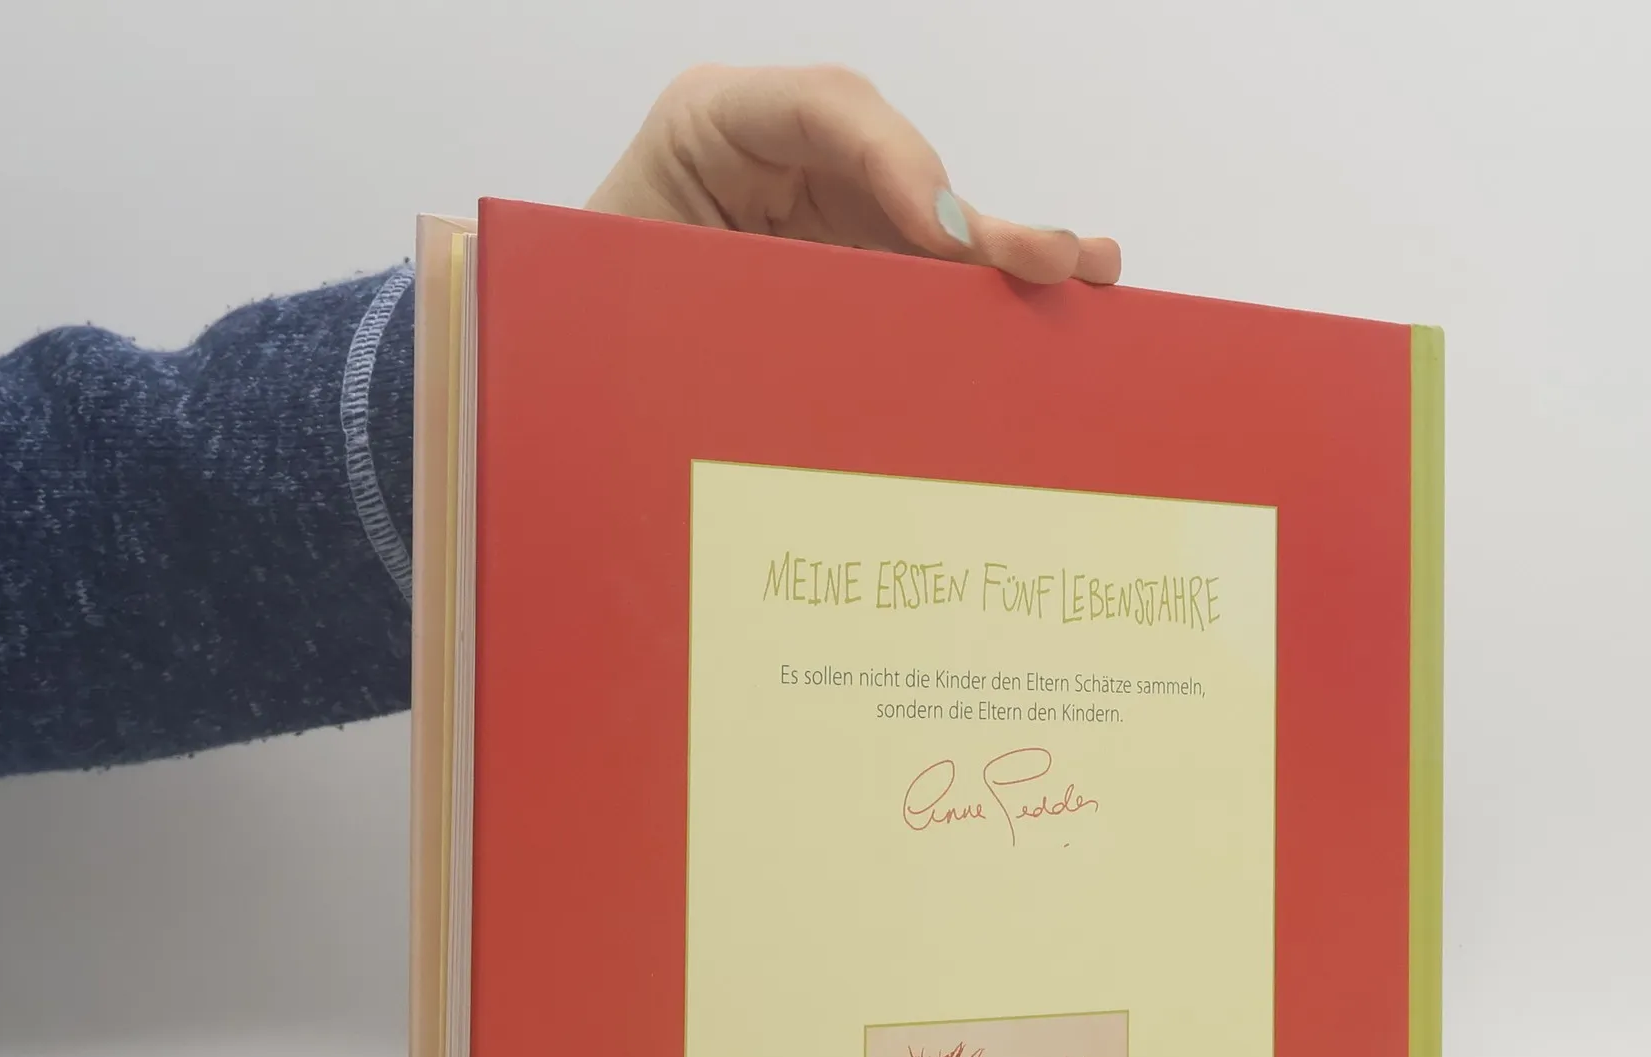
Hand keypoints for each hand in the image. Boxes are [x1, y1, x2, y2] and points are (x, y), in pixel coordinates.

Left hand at [588, 65, 1119, 287]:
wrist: (565, 353)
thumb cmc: (583, 305)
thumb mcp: (629, 288)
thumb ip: (717, 289)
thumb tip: (825, 332)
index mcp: (709, 127)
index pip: (818, 109)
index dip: (894, 161)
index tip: (945, 235)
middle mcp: (780, 154)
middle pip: (896, 163)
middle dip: (971, 217)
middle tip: (1043, 262)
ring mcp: (822, 206)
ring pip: (924, 220)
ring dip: (1004, 252)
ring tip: (1085, 275)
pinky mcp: (847, 262)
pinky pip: (921, 271)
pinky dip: (980, 290)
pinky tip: (1057, 296)